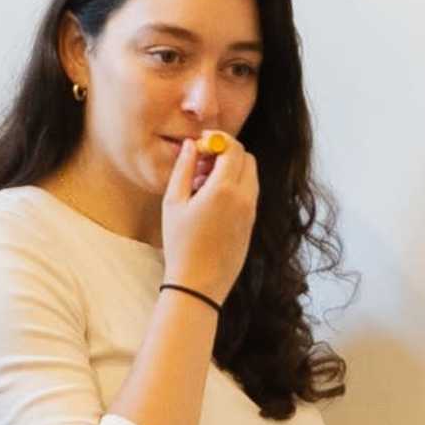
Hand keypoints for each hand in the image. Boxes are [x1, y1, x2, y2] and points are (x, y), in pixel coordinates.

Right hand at [159, 133, 259, 306]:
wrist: (198, 284)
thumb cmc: (180, 245)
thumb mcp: (173, 203)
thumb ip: (183, 168)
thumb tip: (191, 145)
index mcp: (223, 189)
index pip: (233, 148)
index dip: (218, 140)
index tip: (202, 144)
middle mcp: (243, 198)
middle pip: (246, 158)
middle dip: (227, 153)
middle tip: (202, 164)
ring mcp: (251, 212)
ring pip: (250, 176)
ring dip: (232, 170)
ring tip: (204, 185)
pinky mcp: (251, 224)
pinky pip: (249, 194)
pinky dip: (236, 187)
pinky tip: (212, 201)